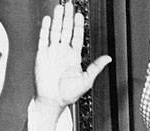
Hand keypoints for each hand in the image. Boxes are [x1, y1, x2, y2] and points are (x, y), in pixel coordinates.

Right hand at [34, 2, 110, 120]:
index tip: (80, 15)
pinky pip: (43, 39)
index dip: (78, 26)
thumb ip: (96, 67)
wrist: (52, 101)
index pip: (77, 37)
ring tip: (60, 8)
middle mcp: (62, 52)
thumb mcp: (86, 80)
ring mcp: (52, 53)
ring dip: (57, 20)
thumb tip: (108, 58)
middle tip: (70, 5)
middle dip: (68, 18)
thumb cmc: (68, 94)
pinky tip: (47, 20)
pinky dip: (44, 29)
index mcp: (73, 57)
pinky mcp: (41, 56)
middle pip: (66, 30)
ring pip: (55, 32)